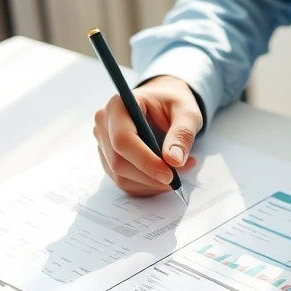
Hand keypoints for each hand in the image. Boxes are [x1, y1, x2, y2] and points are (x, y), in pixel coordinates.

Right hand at [93, 75, 201, 195]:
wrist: (165, 105)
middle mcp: (104, 124)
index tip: (169, 174)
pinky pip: (125, 182)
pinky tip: (163, 176)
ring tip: (178, 173)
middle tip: (179, 178)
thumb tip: (174, 160)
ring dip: (151, 183)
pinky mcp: (108, 160)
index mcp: (119, 105)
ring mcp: (103, 143)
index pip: (123, 139)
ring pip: (121, 177)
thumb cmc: (173, 104)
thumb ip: (182, 134)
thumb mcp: (187, 113)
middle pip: (119, 162)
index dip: (144, 161)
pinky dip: (147, 186)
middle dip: (150, 176)